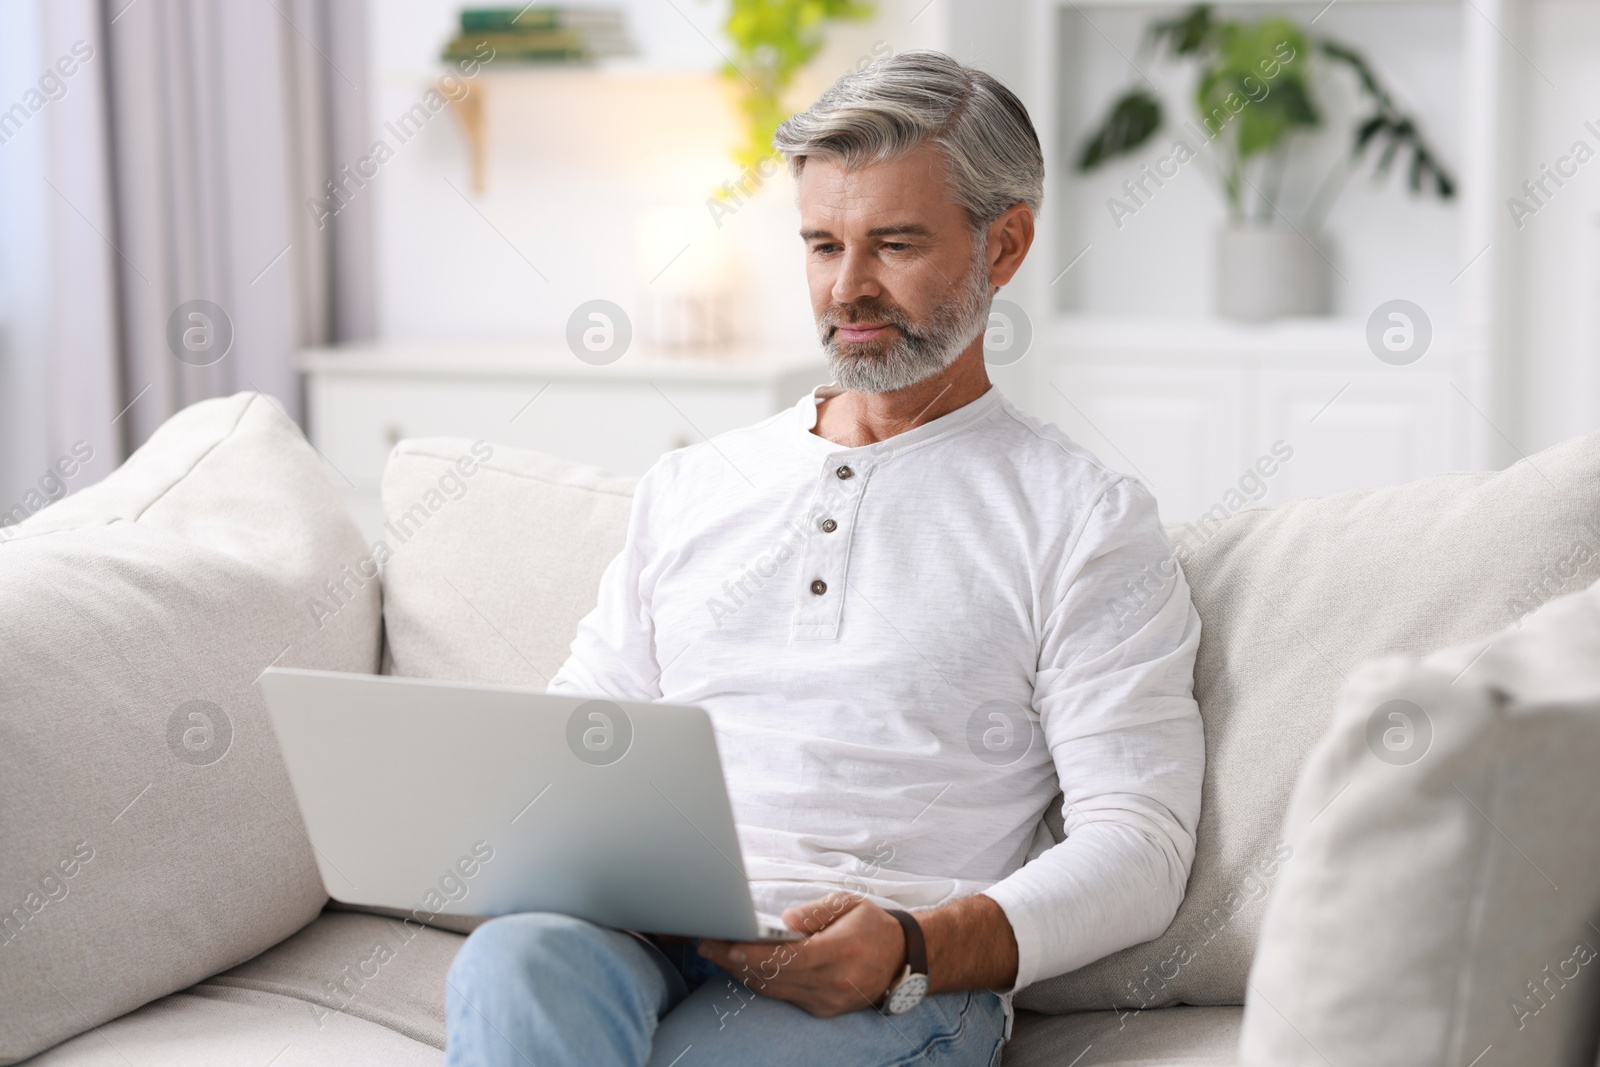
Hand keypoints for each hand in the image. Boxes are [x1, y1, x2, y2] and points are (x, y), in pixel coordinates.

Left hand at [696, 893, 904, 1017]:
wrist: (901, 958)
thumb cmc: (871, 925)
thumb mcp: (849, 905)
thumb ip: (817, 912)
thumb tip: (786, 919)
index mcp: (842, 951)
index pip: (790, 957)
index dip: (756, 954)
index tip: (728, 945)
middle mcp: (834, 982)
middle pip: (775, 976)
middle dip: (736, 962)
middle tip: (707, 945)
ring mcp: (828, 1000)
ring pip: (775, 989)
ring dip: (742, 974)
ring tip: (716, 954)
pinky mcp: (824, 1010)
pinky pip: (784, 996)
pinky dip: (760, 982)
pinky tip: (742, 968)